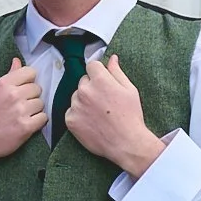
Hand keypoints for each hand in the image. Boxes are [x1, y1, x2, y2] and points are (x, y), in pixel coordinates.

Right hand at [0, 57, 45, 167]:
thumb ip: (8, 76)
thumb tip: (17, 61)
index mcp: (3, 84)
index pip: (30, 72)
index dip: (28, 81)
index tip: (22, 89)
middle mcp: (13, 95)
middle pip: (37, 88)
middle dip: (31, 96)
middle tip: (20, 105)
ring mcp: (20, 111)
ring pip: (41, 103)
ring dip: (34, 110)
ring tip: (21, 115)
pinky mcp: (26, 127)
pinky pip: (43, 118)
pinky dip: (37, 122)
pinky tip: (26, 123)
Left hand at [65, 55, 165, 176]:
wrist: (126, 142)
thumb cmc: (130, 116)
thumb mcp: (129, 90)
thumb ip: (117, 72)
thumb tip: (111, 58)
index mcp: (100, 80)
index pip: (91, 65)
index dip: (98, 72)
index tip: (103, 80)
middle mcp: (84, 91)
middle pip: (83, 81)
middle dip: (92, 87)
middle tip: (105, 101)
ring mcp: (76, 105)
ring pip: (76, 96)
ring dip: (84, 101)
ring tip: (99, 113)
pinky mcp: (70, 119)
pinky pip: (71, 111)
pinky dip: (79, 115)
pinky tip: (92, 121)